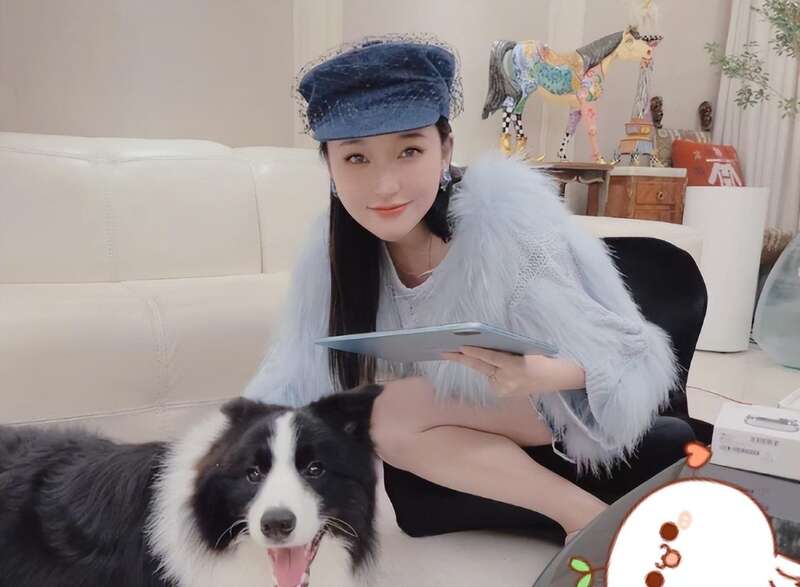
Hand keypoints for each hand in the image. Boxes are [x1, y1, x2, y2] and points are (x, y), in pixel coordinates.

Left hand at [440, 346, 585, 396]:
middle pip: (480, 366)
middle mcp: (508, 379)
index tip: (460, 346)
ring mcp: (505, 388)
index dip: (475, 352)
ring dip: (472, 362)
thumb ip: (505, 349)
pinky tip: (485, 365)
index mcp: (515, 365)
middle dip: (461, 358)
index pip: (490, 358)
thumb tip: (481, 343)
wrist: (555, 378)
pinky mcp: (503, 393)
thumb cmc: (540, 357)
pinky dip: (487, 371)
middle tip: (443, 351)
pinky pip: (490, 378)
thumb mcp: (526, 349)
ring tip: (453, 352)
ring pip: (484, 372)